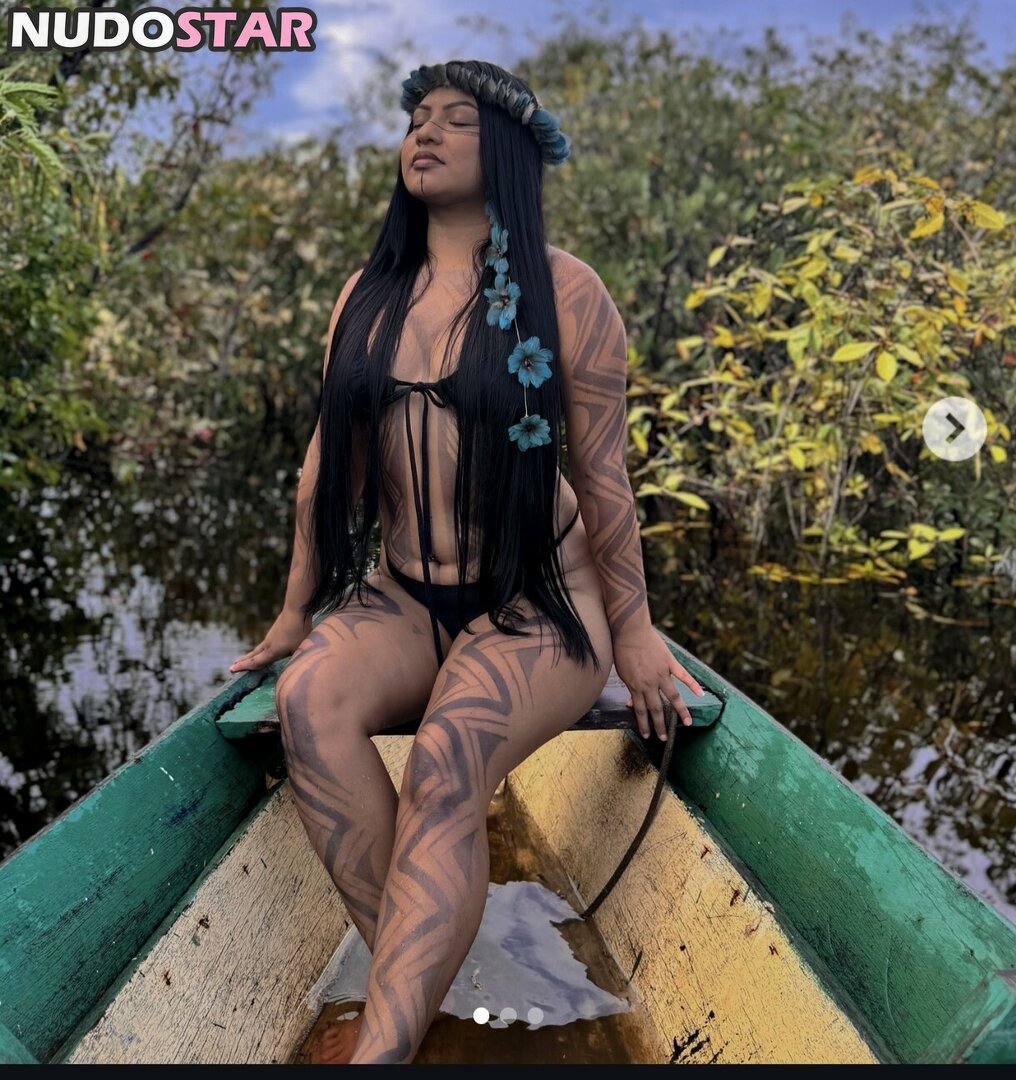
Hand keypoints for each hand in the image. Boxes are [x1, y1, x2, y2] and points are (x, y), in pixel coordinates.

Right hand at [229, 608, 312, 673]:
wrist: (295, 609)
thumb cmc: (299, 631)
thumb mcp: (299, 649)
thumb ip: (295, 660)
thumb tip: (295, 668)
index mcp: (272, 652)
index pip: (255, 662)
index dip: (244, 667)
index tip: (231, 669)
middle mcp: (268, 644)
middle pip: (253, 655)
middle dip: (243, 662)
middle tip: (232, 667)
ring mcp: (271, 636)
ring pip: (259, 649)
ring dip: (251, 655)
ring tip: (244, 659)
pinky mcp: (276, 630)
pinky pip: (266, 643)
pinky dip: (260, 649)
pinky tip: (263, 649)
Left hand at [612, 625, 704, 740]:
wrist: (629, 631)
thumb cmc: (622, 650)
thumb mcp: (622, 672)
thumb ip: (629, 687)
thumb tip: (630, 701)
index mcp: (636, 686)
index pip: (641, 710)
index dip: (644, 724)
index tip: (647, 735)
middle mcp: (650, 683)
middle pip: (656, 708)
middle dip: (660, 725)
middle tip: (664, 738)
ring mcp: (661, 673)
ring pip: (673, 696)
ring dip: (680, 712)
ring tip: (688, 723)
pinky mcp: (670, 662)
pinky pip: (684, 676)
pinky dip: (693, 685)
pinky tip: (701, 694)